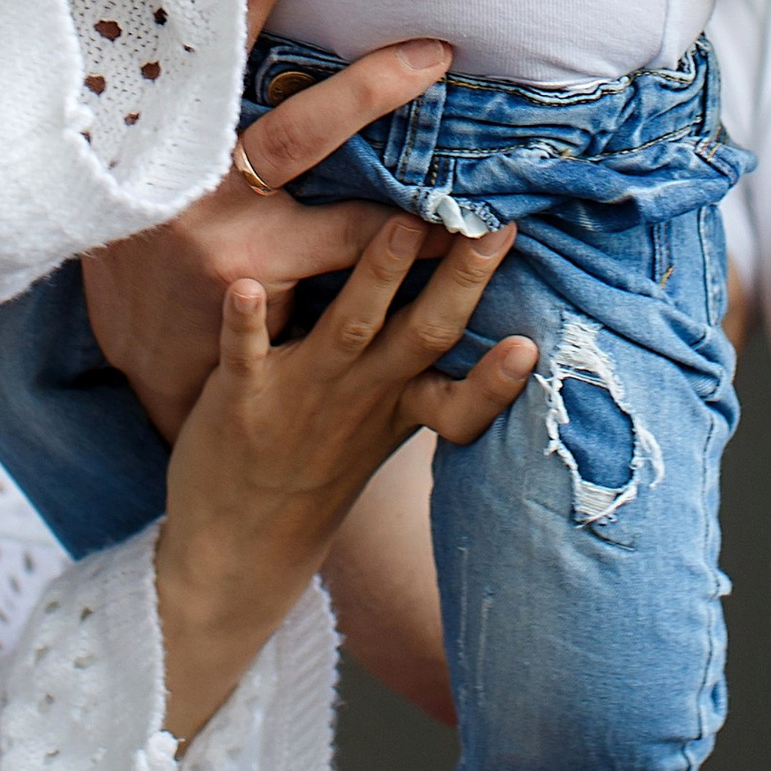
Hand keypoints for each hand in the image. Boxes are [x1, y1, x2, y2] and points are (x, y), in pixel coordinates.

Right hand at [82, 0, 458, 434]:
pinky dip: (407, 276)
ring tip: (484, 189)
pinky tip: (454, 258)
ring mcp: (231, 256)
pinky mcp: (259, 313)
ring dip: (414, 210)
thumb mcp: (153, 147)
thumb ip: (195, 91)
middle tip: (435, 52)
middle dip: (367, 91)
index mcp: (173, 135)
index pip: (214, 50)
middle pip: (294, 132)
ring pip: (342, 227)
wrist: (139, 349)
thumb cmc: (154, 225)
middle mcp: (198, 192)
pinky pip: (349, 288)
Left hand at [154, 212, 534, 741]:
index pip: (462, 399)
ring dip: (376, 277)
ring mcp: (302, 394)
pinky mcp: (241, 395)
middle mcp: (360, 397)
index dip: (498, 380)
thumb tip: (495, 317)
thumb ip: (426, 372)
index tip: (534, 341)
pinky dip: (246, 318)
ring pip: (348, 326)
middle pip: (421, 335)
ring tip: (400, 225)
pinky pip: (244, 350)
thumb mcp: (388, 426)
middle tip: (493, 227)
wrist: (236, 545)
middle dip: (461, 280)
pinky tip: (245, 285)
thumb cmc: (318, 468)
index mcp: (399, 406)